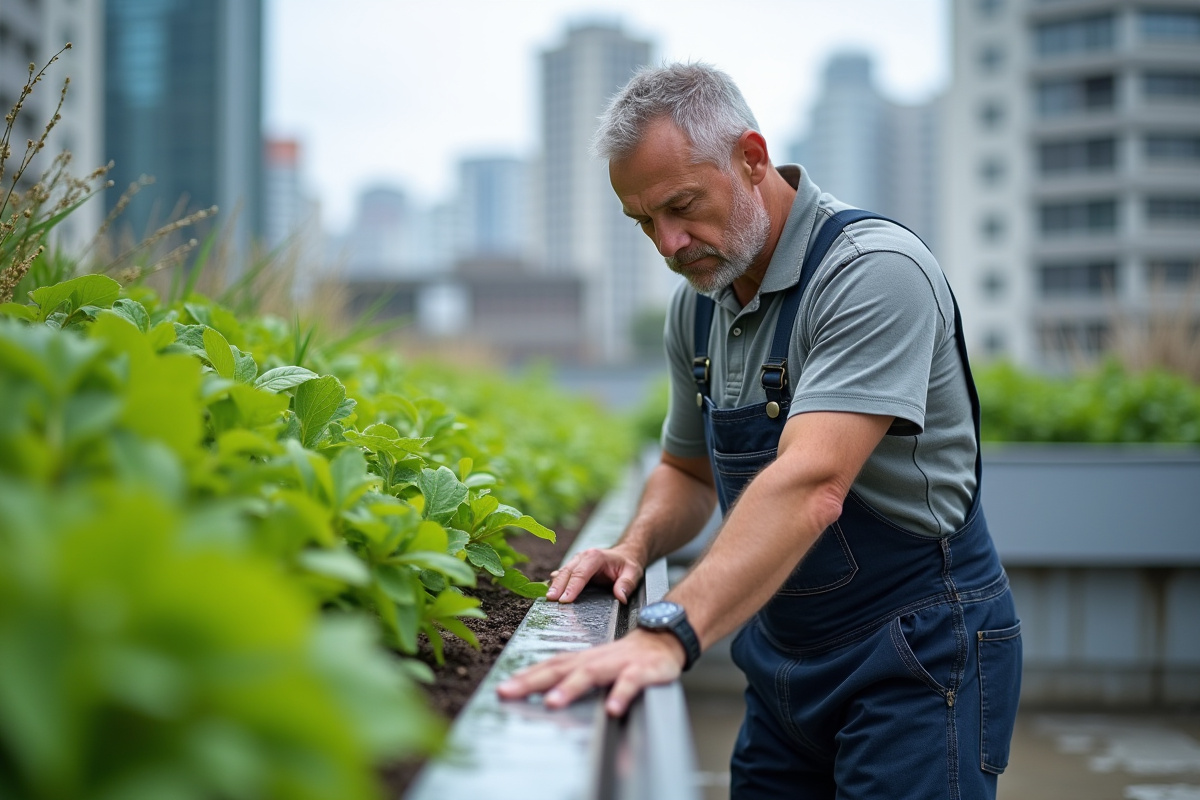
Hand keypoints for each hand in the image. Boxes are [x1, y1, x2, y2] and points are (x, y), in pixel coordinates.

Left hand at [496, 628, 684, 715]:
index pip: (550, 665)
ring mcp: (619, 663)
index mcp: (584, 659)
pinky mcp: (642, 670)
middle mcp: (596, 659)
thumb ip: (575, 678)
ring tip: (552, 703)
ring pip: (592, 673)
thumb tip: (547, 698)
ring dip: (571, 687)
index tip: (503, 689)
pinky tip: (612, 709)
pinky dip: (621, 694)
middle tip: (509, 692)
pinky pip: (631, 682)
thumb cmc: (627, 657)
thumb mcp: (597, 666)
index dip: (526, 676)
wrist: (664, 638)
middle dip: (533, 680)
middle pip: (561, 667)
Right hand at [547, 545, 643, 603]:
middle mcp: (583, 557)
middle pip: (568, 572)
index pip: (581, 573)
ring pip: (562, 573)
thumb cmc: (627, 564)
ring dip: (554, 585)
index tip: (565, 600)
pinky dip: (556, 583)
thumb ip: (627, 584)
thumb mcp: (633, 572)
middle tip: (551, 600)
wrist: (624, 554)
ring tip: (548, 598)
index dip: (572, 587)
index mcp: (595, 557)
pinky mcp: (574, 567)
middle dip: (558, 586)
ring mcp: (577, 561)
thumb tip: (620, 597)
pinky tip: (549, 590)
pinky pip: (563, 574)